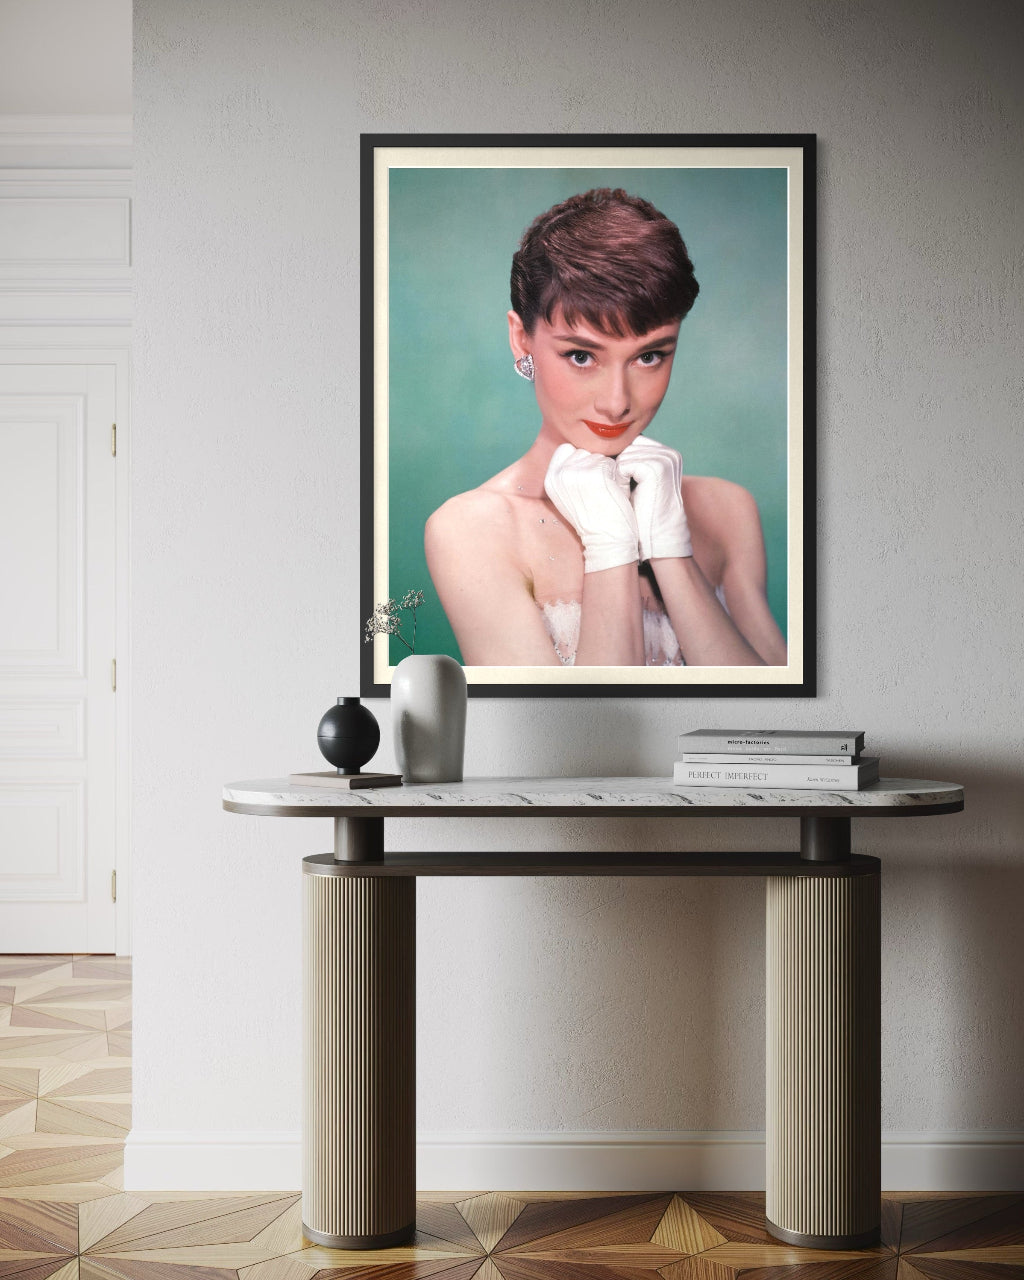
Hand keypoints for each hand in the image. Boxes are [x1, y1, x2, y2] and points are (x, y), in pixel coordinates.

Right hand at [544, 443, 638, 572]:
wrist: (606, 540)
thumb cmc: (592, 518)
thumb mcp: (568, 495)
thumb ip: (567, 472)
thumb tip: (578, 450)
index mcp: (550, 479)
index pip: (565, 449)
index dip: (580, 460)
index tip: (588, 480)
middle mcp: (560, 474)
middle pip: (583, 450)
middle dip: (594, 463)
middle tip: (597, 488)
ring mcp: (577, 472)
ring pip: (598, 455)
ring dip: (607, 469)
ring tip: (605, 491)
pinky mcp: (596, 473)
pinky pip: (611, 462)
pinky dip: (617, 474)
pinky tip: (613, 491)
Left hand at [615, 435, 691, 559]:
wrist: (657, 536)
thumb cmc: (642, 512)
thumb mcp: (636, 481)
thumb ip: (628, 461)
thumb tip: (601, 447)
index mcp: (666, 453)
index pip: (628, 443)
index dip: (617, 461)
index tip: (620, 483)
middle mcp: (668, 453)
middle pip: (625, 446)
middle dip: (617, 467)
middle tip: (625, 491)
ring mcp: (664, 459)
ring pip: (622, 455)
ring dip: (617, 476)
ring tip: (627, 495)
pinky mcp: (656, 468)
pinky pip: (623, 465)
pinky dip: (619, 481)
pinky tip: (628, 496)